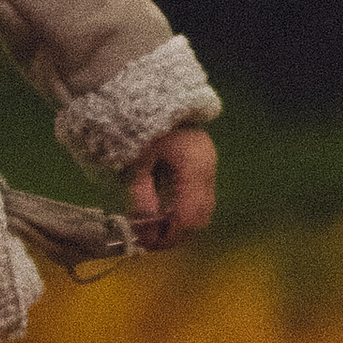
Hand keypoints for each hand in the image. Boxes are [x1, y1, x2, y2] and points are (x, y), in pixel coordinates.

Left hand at [125, 125, 217, 248]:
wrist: (144, 98)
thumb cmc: (136, 126)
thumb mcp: (134, 162)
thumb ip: (140, 196)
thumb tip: (144, 229)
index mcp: (194, 165)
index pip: (190, 215)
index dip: (170, 235)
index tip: (148, 244)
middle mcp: (208, 167)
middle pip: (201, 216)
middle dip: (175, 234)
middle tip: (148, 241)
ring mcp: (209, 166)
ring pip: (202, 209)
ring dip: (179, 224)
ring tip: (152, 230)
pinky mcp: (203, 166)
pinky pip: (198, 198)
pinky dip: (181, 211)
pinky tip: (161, 214)